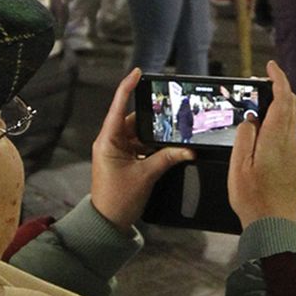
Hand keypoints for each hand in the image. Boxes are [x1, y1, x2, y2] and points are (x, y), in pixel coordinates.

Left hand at [89, 67, 191, 233]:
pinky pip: (140, 147)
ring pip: (140, 135)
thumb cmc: (117, 200)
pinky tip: (167, 149)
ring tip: (172, 136)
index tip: (138, 72)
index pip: (118, 106)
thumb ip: (168, 158)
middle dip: (153, 119)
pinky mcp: (123, 160)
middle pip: (134, 120)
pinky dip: (153, 147)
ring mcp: (116, 151)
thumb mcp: (146, 176)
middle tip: (171, 113)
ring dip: (155, 137)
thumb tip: (187, 149)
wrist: (108, 223)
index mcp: (108, 140)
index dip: (128, 87)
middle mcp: (110, 142)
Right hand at [228, 59, 295, 226]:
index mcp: (276, 140)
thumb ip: (245, 137)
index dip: (279, 79)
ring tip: (255, 114)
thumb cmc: (253, 199)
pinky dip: (278, 129)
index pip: (283, 100)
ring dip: (277, 111)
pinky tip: (261, 141)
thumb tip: (251, 119)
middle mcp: (291, 144)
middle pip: (291, 107)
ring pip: (290, 123)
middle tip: (261, 84)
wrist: (274, 226)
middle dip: (279, 90)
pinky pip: (288, 139)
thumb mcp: (238, 166)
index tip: (271, 66)